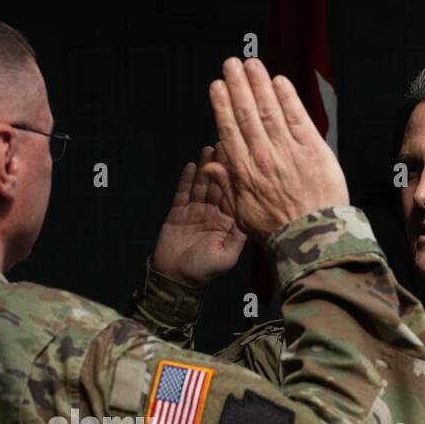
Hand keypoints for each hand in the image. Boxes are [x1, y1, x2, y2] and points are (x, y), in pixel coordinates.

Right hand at [151, 146, 246, 285]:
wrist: (174, 278)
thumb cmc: (203, 271)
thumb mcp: (227, 257)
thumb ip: (237, 236)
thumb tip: (249, 214)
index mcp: (227, 223)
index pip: (234, 195)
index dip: (237, 177)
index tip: (241, 158)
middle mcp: (213, 214)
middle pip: (219, 185)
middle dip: (222, 166)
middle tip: (226, 144)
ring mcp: (195, 212)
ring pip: (202, 185)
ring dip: (206, 167)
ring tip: (210, 148)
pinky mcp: (178, 212)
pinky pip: (183, 193)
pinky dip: (187, 179)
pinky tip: (192, 165)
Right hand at [203, 57, 348, 241]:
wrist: (312, 237)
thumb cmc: (278, 229)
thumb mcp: (242, 214)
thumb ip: (226, 186)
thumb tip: (210, 166)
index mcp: (244, 172)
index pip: (229, 130)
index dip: (222, 105)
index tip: (217, 86)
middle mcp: (264, 156)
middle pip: (247, 114)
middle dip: (238, 86)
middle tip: (231, 64)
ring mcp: (288, 150)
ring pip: (269, 109)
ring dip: (259, 84)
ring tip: (251, 64)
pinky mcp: (313, 148)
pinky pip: (297, 116)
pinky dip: (287, 97)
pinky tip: (279, 81)